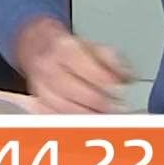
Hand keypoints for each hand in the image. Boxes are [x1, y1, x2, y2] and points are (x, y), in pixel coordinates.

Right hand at [12, 16, 132, 112]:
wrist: (35, 45)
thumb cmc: (64, 46)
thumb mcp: (90, 44)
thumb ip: (111, 59)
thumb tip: (128, 77)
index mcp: (65, 48)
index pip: (94, 73)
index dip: (112, 84)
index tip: (122, 90)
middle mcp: (50, 67)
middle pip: (85, 95)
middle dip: (106, 104)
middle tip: (119, 107)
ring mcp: (42, 86)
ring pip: (72, 110)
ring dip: (94, 116)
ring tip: (108, 116)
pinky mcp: (39, 100)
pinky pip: (60, 117)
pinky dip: (77, 121)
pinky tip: (89, 120)